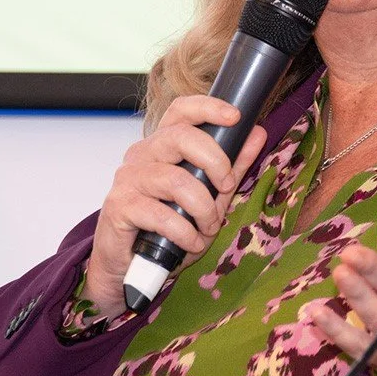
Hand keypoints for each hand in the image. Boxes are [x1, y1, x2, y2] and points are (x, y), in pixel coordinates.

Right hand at [84, 95, 267, 318]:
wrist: (130, 267)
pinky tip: (190, 243)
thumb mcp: (209, 196)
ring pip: (176, 180)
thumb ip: (232, 165)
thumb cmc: (168, 229)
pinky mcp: (119, 208)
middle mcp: (142, 155)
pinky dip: (185, 233)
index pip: (181, 111)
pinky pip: (161, 215)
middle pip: (181, 137)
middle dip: (216, 162)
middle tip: (226, 188)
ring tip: (208, 227)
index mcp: (162, 146)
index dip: (208, 107)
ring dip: (203, 208)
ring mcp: (128, 180)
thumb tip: (256, 133)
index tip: (236, 117)